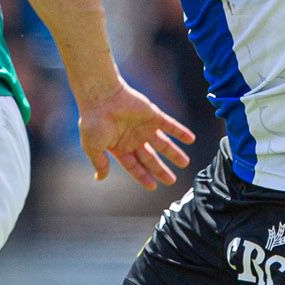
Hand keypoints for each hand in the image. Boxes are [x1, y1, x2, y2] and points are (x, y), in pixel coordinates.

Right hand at [79, 82, 195, 187]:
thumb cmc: (94, 122)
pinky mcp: (152, 116)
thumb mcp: (92, 147)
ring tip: (185, 163)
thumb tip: (99, 178)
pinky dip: (180, 132)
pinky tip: (191, 139)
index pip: (134, 166)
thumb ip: (100, 163)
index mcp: (119, 148)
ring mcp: (144, 127)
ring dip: (174, 153)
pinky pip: (170, 125)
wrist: (101, 98)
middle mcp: (133, 139)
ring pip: (162, 143)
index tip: (153, 186)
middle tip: (172, 180)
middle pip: (150, 158)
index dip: (143, 176)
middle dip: (161, 169)